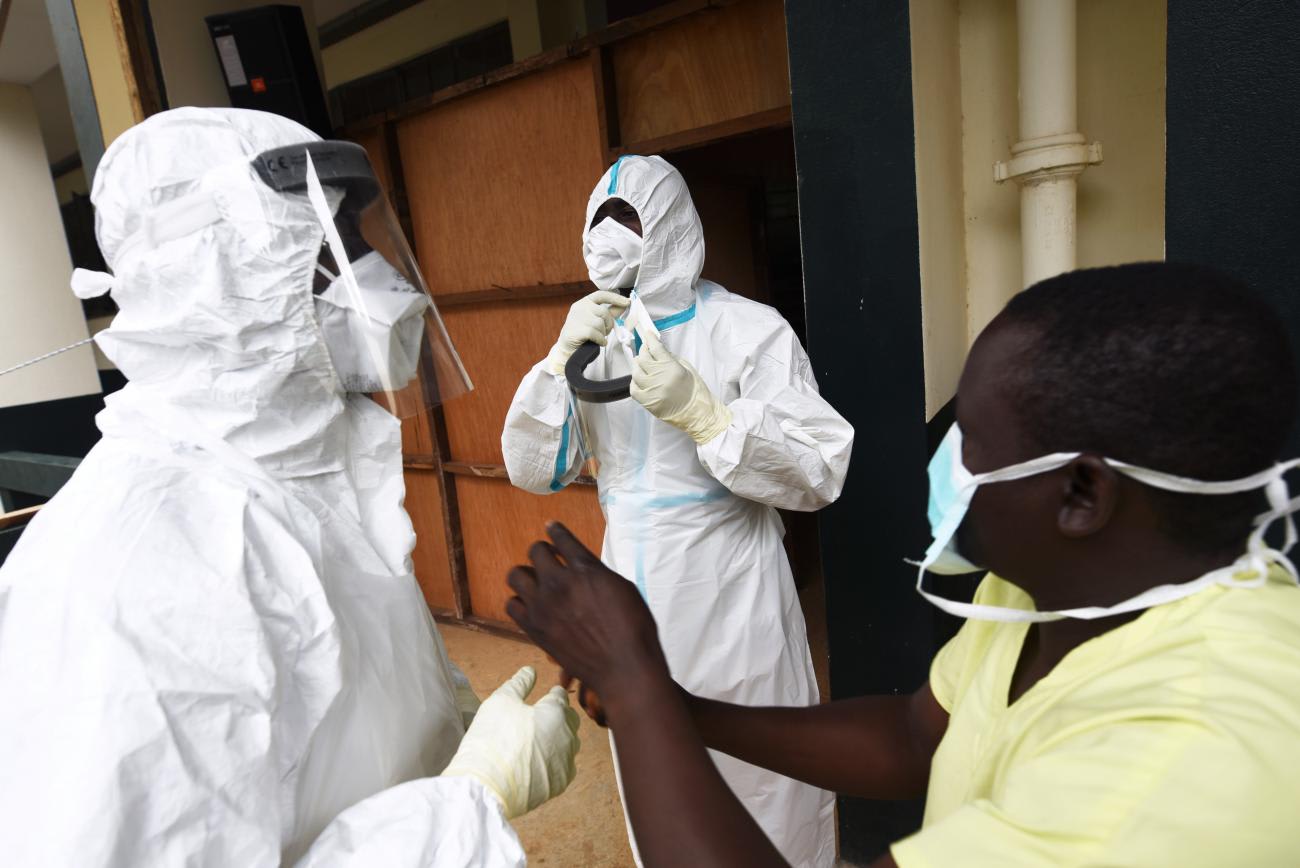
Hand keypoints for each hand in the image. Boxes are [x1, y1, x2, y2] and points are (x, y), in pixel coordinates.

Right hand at [440, 666, 580, 818]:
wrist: (487, 785)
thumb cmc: (493, 738)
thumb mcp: (501, 700)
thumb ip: (519, 683)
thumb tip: (530, 670)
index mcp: (557, 712)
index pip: (561, 696)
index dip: (552, 694)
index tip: (546, 696)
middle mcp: (568, 735)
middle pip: (570, 719)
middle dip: (559, 716)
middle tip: (540, 718)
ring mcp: (566, 761)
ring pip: (569, 744)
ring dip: (558, 739)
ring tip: (537, 741)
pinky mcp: (560, 783)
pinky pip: (564, 767)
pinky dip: (554, 762)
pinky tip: (537, 762)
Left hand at [506, 523, 670, 715]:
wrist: (623, 667)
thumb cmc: (634, 628)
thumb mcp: (623, 588)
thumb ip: (597, 573)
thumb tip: (582, 567)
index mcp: (586, 568)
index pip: (562, 537)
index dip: (556, 530)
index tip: (552, 527)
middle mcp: (560, 582)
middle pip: (535, 551)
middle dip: (543, 552)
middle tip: (550, 560)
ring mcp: (543, 605)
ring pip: (516, 574)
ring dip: (526, 574)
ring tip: (536, 583)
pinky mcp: (534, 627)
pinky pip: (511, 604)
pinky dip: (520, 601)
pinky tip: (531, 605)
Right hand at [546, 290, 629, 373]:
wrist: (568, 349)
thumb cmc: (584, 333)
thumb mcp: (597, 320)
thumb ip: (611, 311)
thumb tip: (626, 303)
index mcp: (584, 302)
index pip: (601, 295)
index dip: (615, 298)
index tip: (627, 302)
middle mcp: (579, 307)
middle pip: (603, 312)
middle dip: (609, 324)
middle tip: (605, 332)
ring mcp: (575, 318)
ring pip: (600, 323)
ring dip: (603, 333)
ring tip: (599, 338)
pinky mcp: (576, 330)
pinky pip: (595, 333)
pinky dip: (600, 340)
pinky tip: (599, 343)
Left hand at [629, 331, 731, 443]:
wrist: (697, 413)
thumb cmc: (695, 391)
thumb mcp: (686, 368)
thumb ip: (670, 358)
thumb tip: (657, 349)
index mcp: (672, 368)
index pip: (656, 348)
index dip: (650, 339)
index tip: (648, 334)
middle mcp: (660, 378)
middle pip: (643, 358)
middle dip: (644, 351)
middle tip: (646, 350)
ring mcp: (652, 391)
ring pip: (636, 372)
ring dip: (638, 366)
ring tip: (642, 365)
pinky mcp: (647, 402)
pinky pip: (634, 389)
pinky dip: (635, 382)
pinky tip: (640, 380)